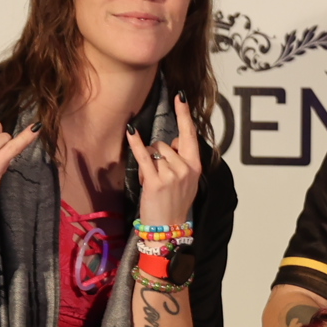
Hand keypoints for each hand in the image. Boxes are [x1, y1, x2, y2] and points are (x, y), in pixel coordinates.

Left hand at [127, 95, 204, 229]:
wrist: (168, 229)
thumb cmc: (176, 204)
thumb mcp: (188, 180)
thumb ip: (183, 159)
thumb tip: (174, 139)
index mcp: (195, 166)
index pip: (190, 134)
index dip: (185, 114)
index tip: (180, 97)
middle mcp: (185, 168)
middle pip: (164, 144)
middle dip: (156, 155)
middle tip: (159, 176)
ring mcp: (171, 175)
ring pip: (153, 152)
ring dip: (148, 165)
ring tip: (153, 183)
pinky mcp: (155, 182)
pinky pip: (143, 157)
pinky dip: (136, 144)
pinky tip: (131, 132)